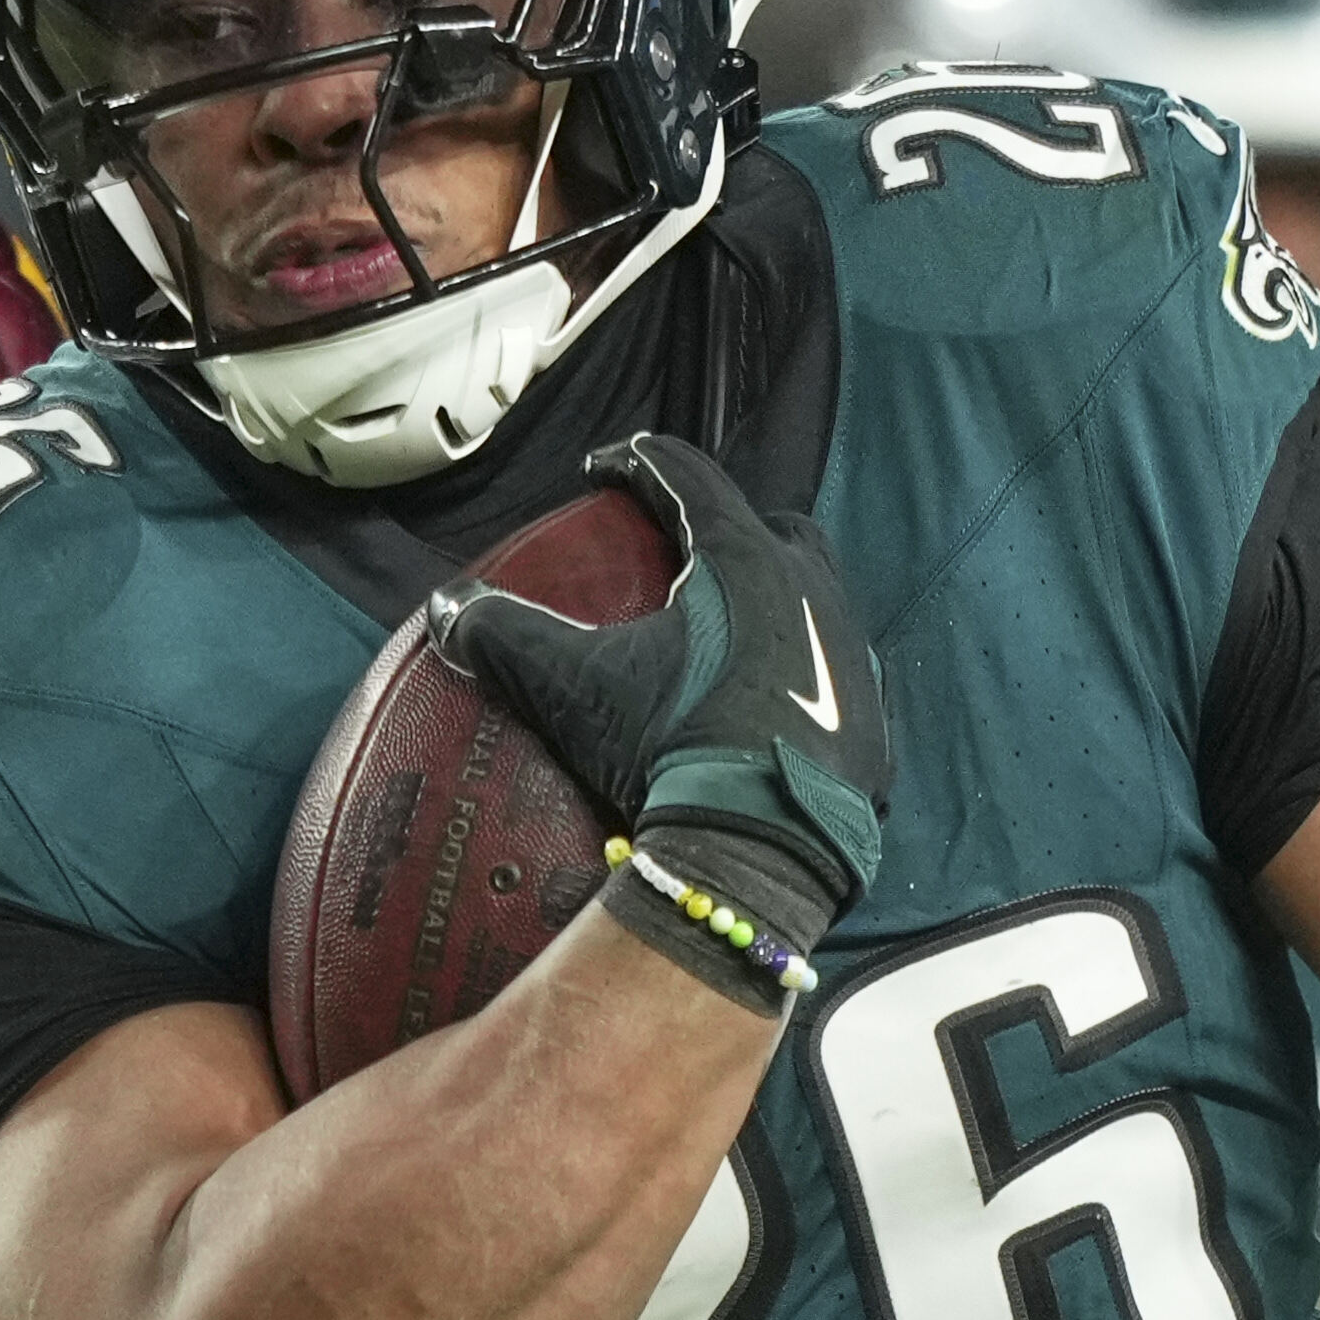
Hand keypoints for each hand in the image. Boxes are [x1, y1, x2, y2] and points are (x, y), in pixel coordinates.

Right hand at [423, 430, 896, 943]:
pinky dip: (796, 671)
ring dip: (768, 598)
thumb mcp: (575, 691)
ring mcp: (852, 655)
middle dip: (722, 526)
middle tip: (679, 554)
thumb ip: (508, 637)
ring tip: (722, 629)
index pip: (686, 477)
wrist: (760, 855)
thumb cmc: (669, 751)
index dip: (636, 464)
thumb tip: (447, 611)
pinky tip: (763, 701)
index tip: (603, 471)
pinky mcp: (872, 721)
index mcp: (743, 560)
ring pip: (812, 596)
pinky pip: (834, 673)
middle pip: (766, 527)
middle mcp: (811, 590)